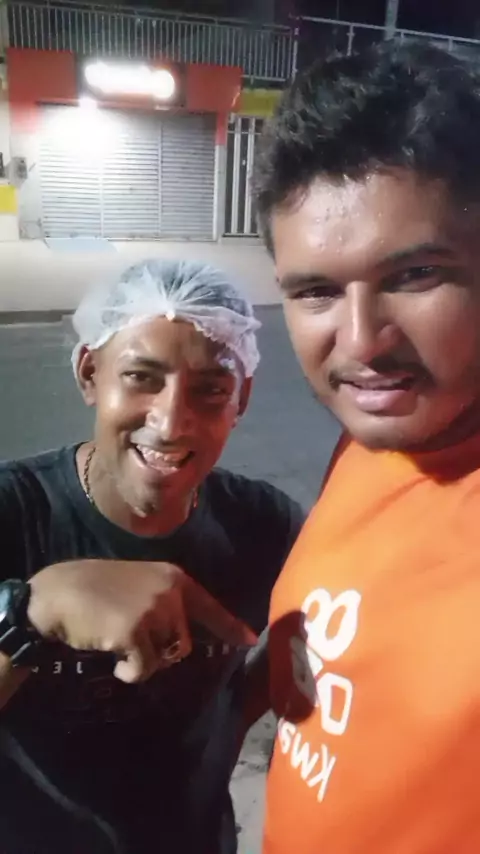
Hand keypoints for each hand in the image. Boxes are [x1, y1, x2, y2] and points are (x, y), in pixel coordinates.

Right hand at [28, 560, 256, 683]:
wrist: (58, 594)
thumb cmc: (93, 588)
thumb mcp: (137, 584)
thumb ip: (162, 602)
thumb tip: (179, 636)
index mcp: (173, 577)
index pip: (209, 606)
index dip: (230, 626)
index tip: (250, 641)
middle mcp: (170, 592)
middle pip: (185, 642)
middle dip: (162, 651)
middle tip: (133, 641)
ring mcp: (155, 611)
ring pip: (166, 657)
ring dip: (145, 661)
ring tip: (120, 644)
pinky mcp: (137, 632)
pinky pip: (145, 669)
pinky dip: (130, 672)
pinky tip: (114, 659)